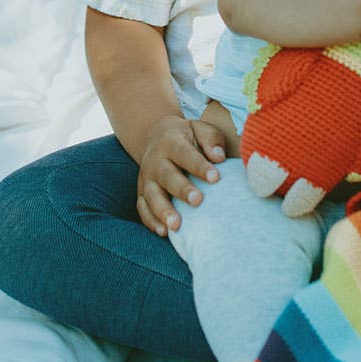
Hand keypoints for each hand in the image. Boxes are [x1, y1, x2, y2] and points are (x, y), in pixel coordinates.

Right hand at [136, 115, 227, 235]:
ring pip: (152, 195)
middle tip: (198, 201)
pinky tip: (164, 232)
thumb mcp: (200, 129)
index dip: (200, 166)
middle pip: (167, 176)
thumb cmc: (188, 137)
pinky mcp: (142, 193)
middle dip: (182, 189)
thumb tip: (219, 158)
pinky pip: (142, 208)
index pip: (185, 154)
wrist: (157, 137)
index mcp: (171, 142)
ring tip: (176, 225)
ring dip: (163, 211)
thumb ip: (211, 139)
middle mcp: (155, 161)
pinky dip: (151, 221)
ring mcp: (146, 178)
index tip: (216, 177)